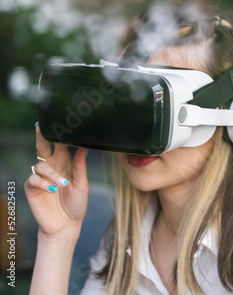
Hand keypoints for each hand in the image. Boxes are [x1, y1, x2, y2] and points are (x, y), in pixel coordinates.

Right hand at [25, 123, 88, 238]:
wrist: (67, 225)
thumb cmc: (76, 205)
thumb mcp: (82, 184)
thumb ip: (80, 166)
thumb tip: (84, 147)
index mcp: (64, 164)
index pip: (60, 145)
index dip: (59, 135)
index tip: (61, 123)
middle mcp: (51, 167)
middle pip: (43, 147)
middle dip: (41, 137)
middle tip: (40, 127)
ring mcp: (40, 177)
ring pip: (41, 166)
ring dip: (53, 174)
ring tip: (63, 184)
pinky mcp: (32, 188)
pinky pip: (34, 179)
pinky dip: (43, 183)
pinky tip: (52, 188)